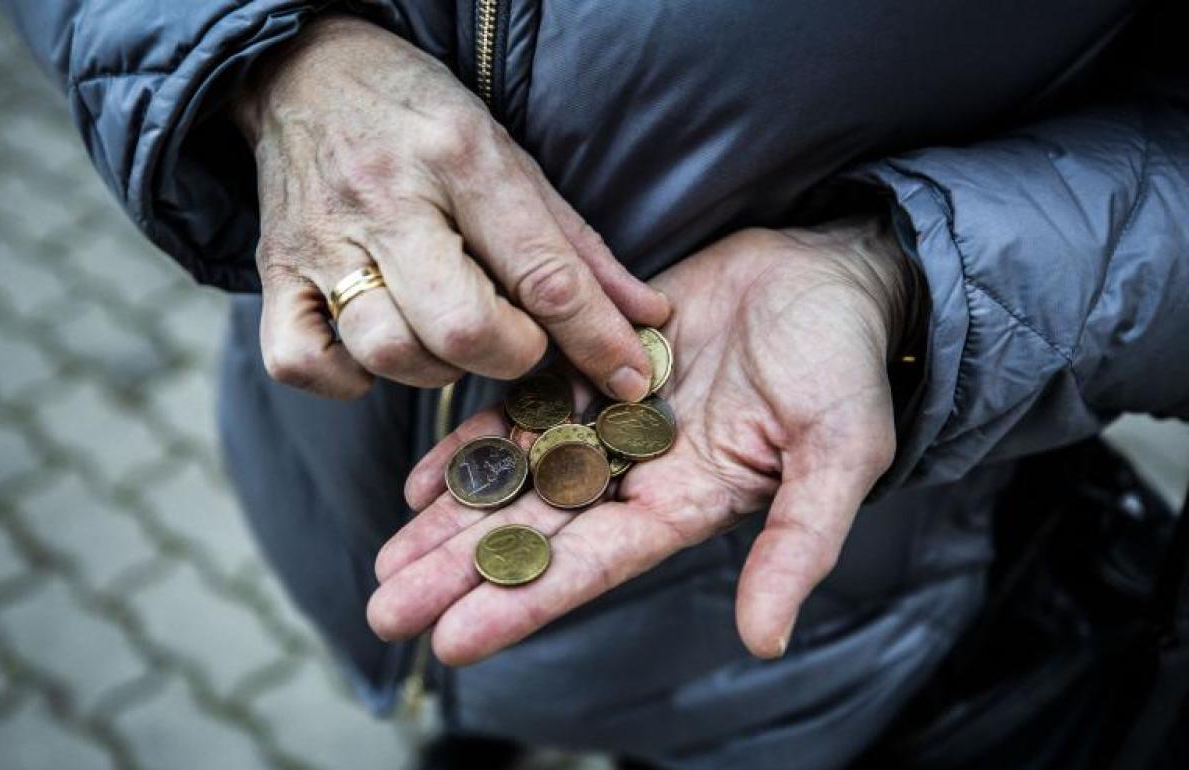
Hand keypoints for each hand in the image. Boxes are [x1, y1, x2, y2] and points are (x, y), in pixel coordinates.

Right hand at [234, 17, 668, 399]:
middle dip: (510, 354)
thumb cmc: (421, 119)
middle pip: (460, 326)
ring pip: (386, 350)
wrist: (303, 72)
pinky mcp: (275, 272)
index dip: (595, 337)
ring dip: (435, 368)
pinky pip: (301, 362)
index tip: (628, 378)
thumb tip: (647, 318)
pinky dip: (347, 378)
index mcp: (459, 157)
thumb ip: (577, 245)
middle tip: (516, 338)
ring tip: (448, 336)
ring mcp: (322, 240)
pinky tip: (377, 352)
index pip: (541, 271)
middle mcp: (386, 199)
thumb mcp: (510, 156)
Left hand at [365, 220, 908, 663]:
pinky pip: (522, 411)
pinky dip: (473, 445)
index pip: (593, 565)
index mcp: (685, 504)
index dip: (524, 601)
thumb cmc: (844, 366)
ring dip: (450, 520)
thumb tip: (764, 641)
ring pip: (515, 480)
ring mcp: (608, 424)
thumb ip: (798, 544)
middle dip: (459, 573)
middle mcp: (636, 475)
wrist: (828, 276)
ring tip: (384, 563)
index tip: (453, 639)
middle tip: (386, 610)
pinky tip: (421, 479)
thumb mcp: (840, 456)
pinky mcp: (590, 369)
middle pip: (535, 533)